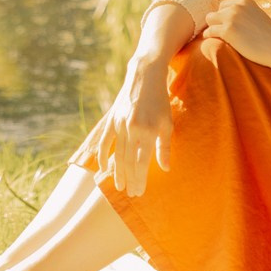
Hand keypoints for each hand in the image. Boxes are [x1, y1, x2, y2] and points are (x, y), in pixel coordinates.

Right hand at [94, 57, 174, 198]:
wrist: (145, 76)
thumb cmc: (160, 101)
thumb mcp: (167, 123)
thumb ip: (165, 147)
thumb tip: (165, 169)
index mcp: (148, 132)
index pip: (141, 163)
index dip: (140, 180)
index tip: (139, 192)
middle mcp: (133, 129)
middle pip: (128, 162)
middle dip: (129, 180)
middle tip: (130, 194)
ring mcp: (120, 123)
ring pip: (116, 154)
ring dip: (117, 172)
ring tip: (119, 186)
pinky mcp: (112, 118)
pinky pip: (105, 141)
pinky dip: (102, 155)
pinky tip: (104, 168)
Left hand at [201, 0, 270, 70]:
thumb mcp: (258, 18)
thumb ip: (246, 15)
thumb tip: (234, 21)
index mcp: (246, 1)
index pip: (225, 5)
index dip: (223, 16)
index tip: (224, 25)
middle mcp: (238, 6)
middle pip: (216, 11)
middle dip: (217, 21)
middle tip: (219, 33)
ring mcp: (232, 17)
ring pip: (210, 19)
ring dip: (211, 27)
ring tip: (214, 36)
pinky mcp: (228, 30)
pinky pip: (210, 31)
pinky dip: (208, 36)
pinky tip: (210, 40)